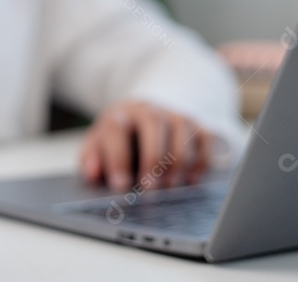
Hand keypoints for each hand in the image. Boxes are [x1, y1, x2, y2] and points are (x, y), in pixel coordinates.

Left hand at [79, 100, 215, 193]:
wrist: (145, 114)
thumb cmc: (120, 137)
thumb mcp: (99, 144)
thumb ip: (92, 158)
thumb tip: (92, 173)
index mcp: (120, 115)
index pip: (116, 129)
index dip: (118, 158)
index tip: (120, 185)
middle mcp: (150, 110)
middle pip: (154, 123)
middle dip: (153, 157)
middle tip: (150, 188)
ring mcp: (176, 115)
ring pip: (183, 130)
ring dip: (178, 161)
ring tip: (169, 187)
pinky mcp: (197, 126)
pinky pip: (205, 139)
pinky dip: (201, 160)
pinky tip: (190, 181)